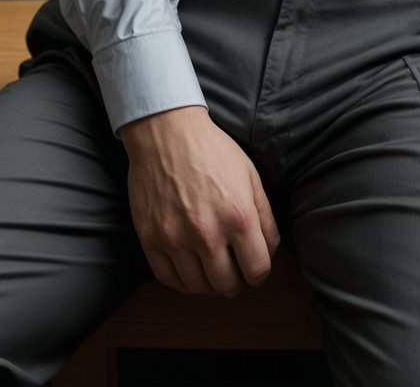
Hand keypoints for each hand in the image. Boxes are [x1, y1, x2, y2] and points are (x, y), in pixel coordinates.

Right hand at [122, 105, 279, 295]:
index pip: (257, 270)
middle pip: (228, 286)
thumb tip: (269, 252)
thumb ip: (265, 217)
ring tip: (213, 271)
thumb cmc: (212, 151)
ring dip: (210, 285)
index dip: (260, 275)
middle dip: (236, 283)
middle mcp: (207, 232)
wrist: (166, 132)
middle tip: (234, 273)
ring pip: (199, 288)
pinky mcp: (150, 239)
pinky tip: (191, 270)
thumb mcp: (250, 176)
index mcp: (238, 215)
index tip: (254, 270)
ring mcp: (175, 238)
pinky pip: (169, 279)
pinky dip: (183, 282)